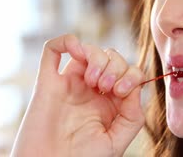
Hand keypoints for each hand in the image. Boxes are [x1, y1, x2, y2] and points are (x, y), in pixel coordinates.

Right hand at [11, 34, 144, 156]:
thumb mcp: (117, 141)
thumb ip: (132, 115)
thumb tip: (134, 88)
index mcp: (111, 102)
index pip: (129, 72)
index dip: (130, 75)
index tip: (120, 91)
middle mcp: (92, 90)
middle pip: (111, 57)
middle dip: (114, 66)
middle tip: (107, 88)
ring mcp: (70, 85)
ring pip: (87, 50)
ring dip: (96, 57)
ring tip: (93, 80)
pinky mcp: (47, 84)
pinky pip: (52, 51)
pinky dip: (65, 42)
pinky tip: (75, 50)